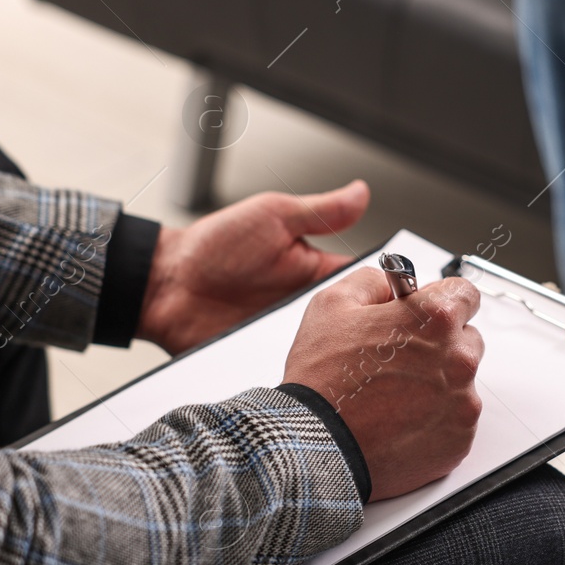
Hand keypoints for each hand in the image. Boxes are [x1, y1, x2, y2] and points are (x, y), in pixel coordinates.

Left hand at [137, 181, 369, 353]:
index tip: (398, 295)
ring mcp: (288, 335)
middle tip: (368, 328)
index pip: (365, 283)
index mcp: (316, 271)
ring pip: (330, 352)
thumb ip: (321, 212)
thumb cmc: (214, 247)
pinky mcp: (268, 359)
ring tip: (343, 352)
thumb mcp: (273, 217)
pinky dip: (306, 372)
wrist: (166, 285)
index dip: (384, 290)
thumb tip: (362, 192)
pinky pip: (296, 371)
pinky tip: (312, 371)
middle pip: (353, 323)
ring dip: (336, 353)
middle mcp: (307, 306)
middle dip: (364, 328)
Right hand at [283, 268, 483, 499]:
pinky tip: (401, 419)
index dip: (441, 300)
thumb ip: (372, 281)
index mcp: (435, 318)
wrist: (317, 444)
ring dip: (439, 383)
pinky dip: (436, 419)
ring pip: (462, 382)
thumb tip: (390, 285)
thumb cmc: (323, 381)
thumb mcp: (332, 304)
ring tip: (396, 394)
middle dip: (440, 344)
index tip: (427, 313)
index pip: (466, 294)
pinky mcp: (459, 438)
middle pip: (467, 338)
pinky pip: (456, 420)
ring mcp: (462, 402)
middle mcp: (458, 358)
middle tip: (401, 359)